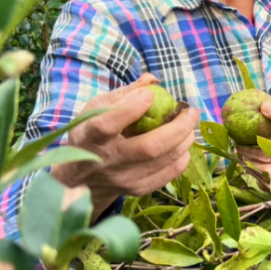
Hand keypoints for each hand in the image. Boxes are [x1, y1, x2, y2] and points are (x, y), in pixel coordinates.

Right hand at [52, 74, 200, 218]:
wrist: (80, 179)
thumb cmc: (92, 135)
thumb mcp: (96, 110)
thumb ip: (123, 94)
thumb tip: (151, 79)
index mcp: (90, 137)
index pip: (107, 124)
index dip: (130, 108)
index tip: (149, 94)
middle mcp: (107, 161)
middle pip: (149, 147)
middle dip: (177, 126)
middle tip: (190, 111)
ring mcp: (123, 179)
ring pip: (164, 159)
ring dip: (184, 138)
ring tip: (188, 123)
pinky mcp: (136, 189)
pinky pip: (169, 173)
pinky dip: (182, 156)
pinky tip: (182, 143)